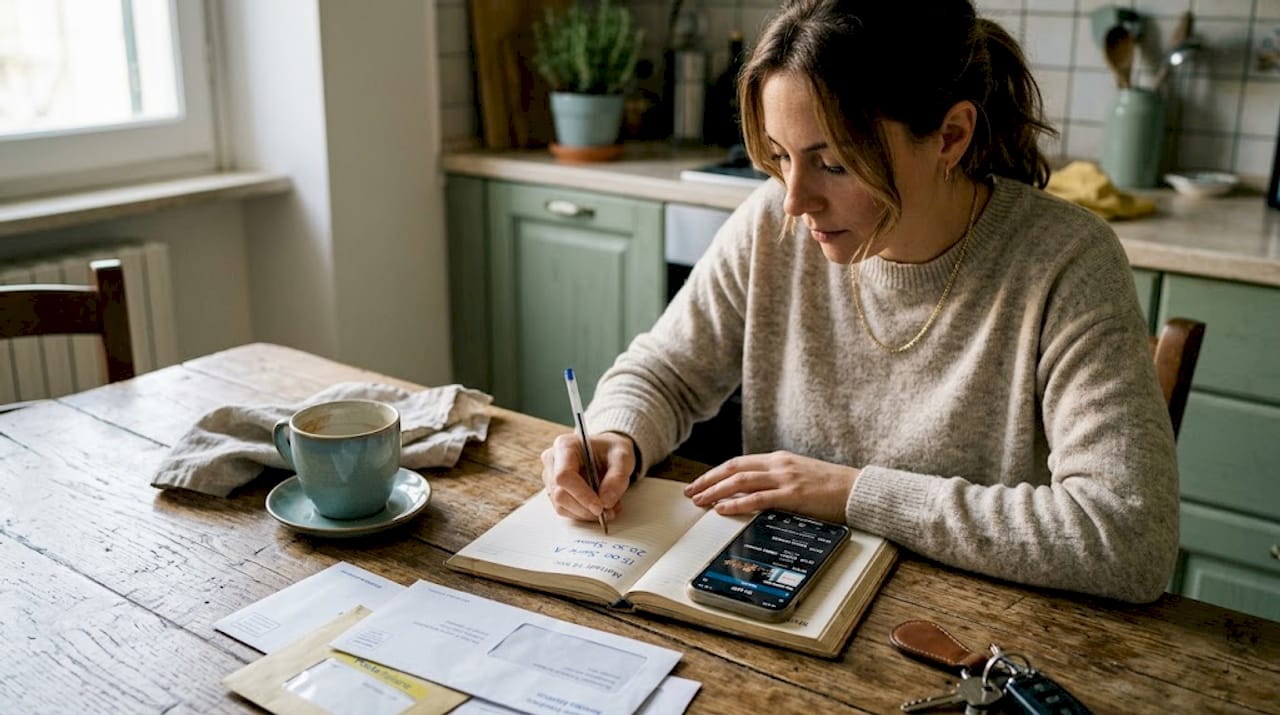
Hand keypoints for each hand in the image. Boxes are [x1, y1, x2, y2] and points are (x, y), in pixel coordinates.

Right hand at [540, 431, 636, 521]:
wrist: (608, 452)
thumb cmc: (612, 450)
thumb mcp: (623, 458)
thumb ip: (617, 477)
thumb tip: (606, 502)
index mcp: (565, 446)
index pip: (564, 476)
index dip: (581, 495)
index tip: (599, 507)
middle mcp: (553, 460)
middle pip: (560, 494)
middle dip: (585, 508)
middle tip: (608, 511)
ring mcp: (551, 477)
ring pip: (561, 506)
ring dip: (585, 513)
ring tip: (607, 508)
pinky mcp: (554, 491)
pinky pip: (564, 510)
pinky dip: (583, 514)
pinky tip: (598, 507)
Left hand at [683, 450, 858, 523]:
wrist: (856, 489)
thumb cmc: (830, 486)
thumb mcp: (798, 476)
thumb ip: (775, 480)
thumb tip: (749, 492)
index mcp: (779, 460)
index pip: (738, 463)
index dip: (715, 473)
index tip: (700, 483)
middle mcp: (779, 465)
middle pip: (733, 469)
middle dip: (708, 481)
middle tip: (691, 492)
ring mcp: (786, 479)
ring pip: (741, 481)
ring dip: (716, 491)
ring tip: (700, 501)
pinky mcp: (794, 495)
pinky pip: (759, 498)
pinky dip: (738, 503)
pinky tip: (724, 508)